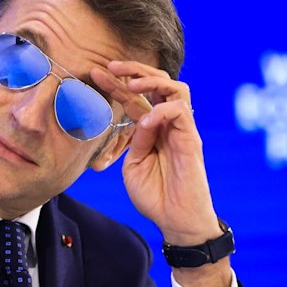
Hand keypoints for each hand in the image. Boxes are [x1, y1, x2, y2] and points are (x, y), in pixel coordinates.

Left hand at [91, 61, 233, 286]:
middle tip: (111, 66)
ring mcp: (181, 129)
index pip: (135, 97)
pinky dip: (162, 111)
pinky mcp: (191, 140)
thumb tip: (138, 120)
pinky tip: (147, 121)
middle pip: (158, 81)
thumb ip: (134, 141)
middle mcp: (167, 123)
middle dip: (134, 69)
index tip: (94, 73)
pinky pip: (181, 112)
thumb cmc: (155, 196)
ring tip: (132, 85)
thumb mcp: (134, 165)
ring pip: (176, 87)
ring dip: (152, 81)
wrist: (176, 220)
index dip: (115, 83)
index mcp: (151, 127)